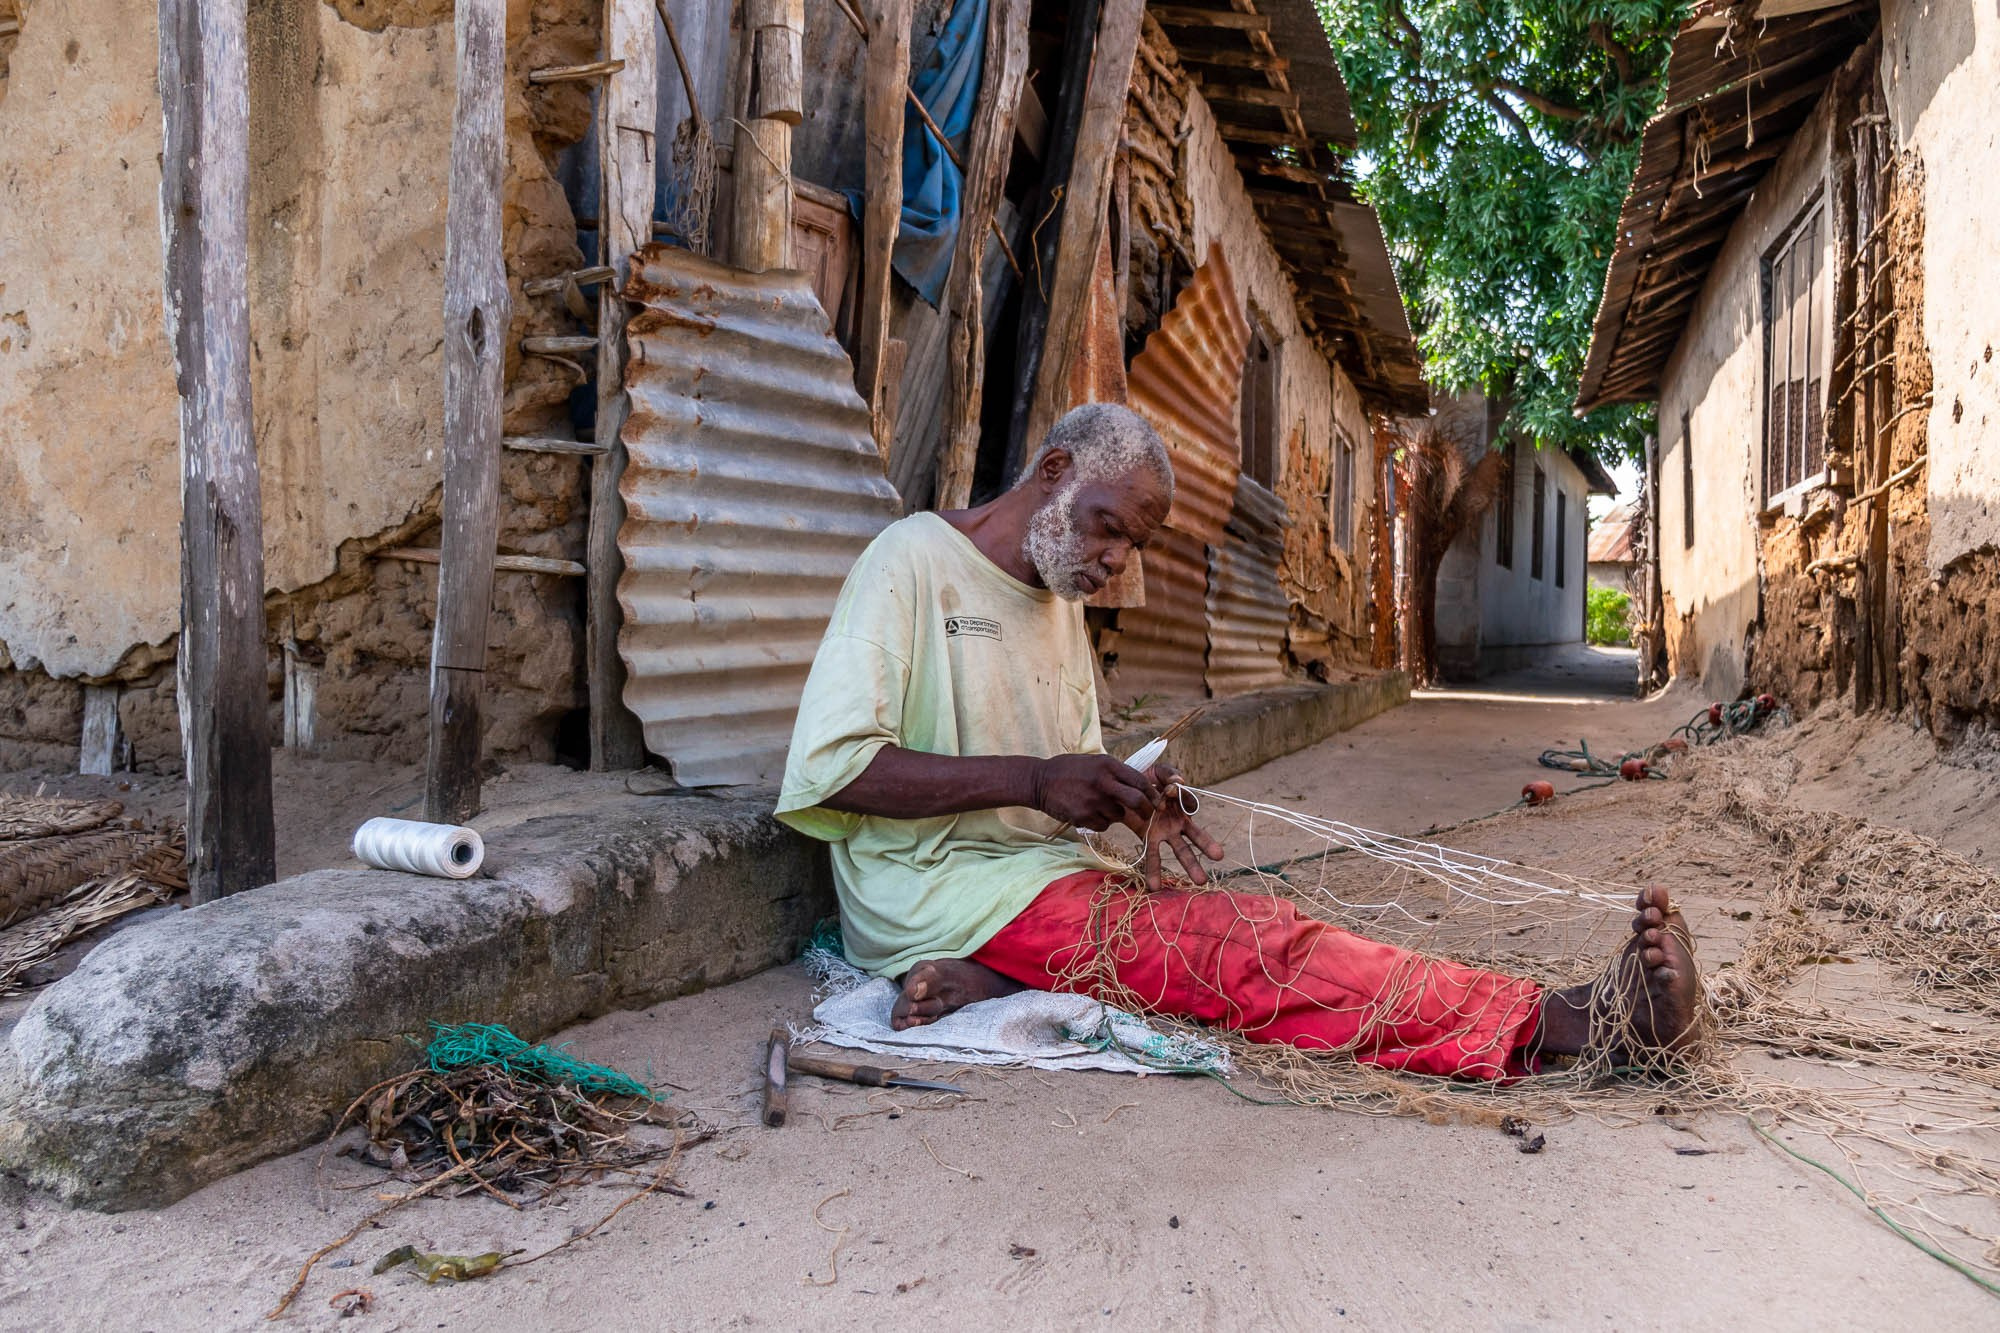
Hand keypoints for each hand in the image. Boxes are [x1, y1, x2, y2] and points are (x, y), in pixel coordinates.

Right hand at [1030, 754, 1159, 830]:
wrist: (1040, 781)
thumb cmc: (1070, 770)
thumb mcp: (1095, 762)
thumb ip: (1116, 772)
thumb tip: (1142, 786)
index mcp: (1108, 765)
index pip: (1140, 781)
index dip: (1152, 793)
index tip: (1156, 800)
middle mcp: (1103, 782)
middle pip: (1137, 801)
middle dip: (1146, 810)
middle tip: (1147, 815)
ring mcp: (1093, 801)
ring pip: (1119, 816)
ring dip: (1115, 815)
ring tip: (1100, 806)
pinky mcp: (1083, 816)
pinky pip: (1103, 825)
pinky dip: (1101, 822)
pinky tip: (1088, 812)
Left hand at [1122, 763, 1225, 890]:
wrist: (1122, 786)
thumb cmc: (1145, 778)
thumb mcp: (1158, 771)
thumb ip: (1169, 774)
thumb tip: (1178, 783)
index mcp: (1183, 804)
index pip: (1191, 804)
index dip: (1185, 798)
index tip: (1171, 789)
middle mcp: (1178, 821)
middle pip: (1196, 835)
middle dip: (1208, 845)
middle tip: (1220, 857)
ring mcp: (1165, 832)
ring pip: (1180, 850)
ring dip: (1190, 865)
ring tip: (1201, 881)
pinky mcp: (1148, 837)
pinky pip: (1152, 854)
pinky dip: (1153, 869)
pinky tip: (1154, 886)